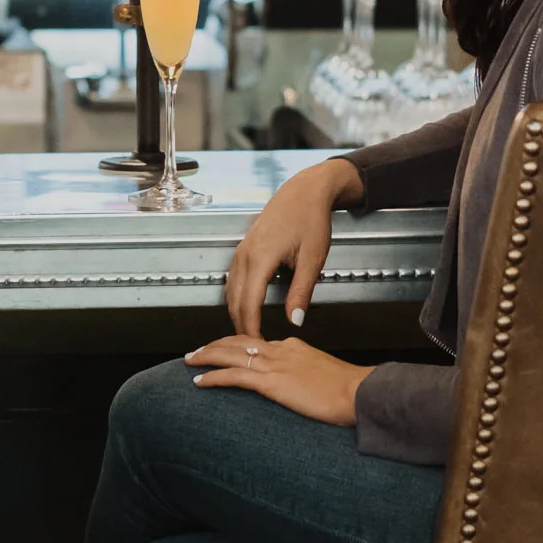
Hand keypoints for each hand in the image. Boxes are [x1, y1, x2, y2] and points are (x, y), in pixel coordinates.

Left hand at [186, 334, 372, 426]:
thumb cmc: (349, 389)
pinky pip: (234, 376)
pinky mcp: (271, 382)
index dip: (236, 343)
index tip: (224, 348)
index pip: (258, 341)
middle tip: (197, 350)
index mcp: (293, 347)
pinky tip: (200, 381)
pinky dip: (213, 377)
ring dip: (206, 356)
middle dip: (214, 345)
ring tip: (190, 360)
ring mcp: (274, 365)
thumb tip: (299, 383)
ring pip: (229, 354)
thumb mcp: (325, 376)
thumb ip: (308, 375)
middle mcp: (280, 350)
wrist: (358, 391)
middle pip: (238, 341)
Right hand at [225, 158, 362, 335]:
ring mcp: (242, 251)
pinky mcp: (244, 249)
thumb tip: (294, 320)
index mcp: (260, 258)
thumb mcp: (312, 259)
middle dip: (241, 327)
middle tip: (252, 350)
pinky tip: (247, 310)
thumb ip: (301, 292)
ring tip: (250, 335)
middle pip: (234, 301)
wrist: (304, 192)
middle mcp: (245, 255)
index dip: (251, 329)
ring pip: (231, 291)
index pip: (248, 304)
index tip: (257, 348)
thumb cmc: (310, 220)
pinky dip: (237, 299)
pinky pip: (233, 280)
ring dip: (237, 314)